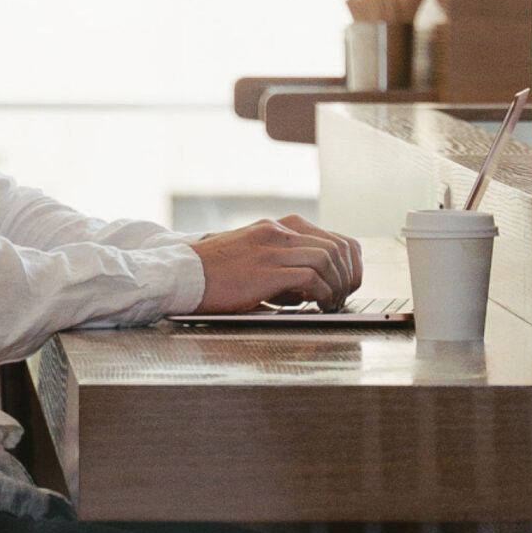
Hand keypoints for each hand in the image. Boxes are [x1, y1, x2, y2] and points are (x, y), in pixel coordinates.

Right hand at [188, 216, 364, 311]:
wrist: (182, 275)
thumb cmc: (214, 274)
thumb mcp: (254, 259)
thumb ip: (283, 266)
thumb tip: (311, 288)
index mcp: (277, 227)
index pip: (333, 237)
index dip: (349, 263)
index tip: (347, 283)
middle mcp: (278, 232)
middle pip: (336, 246)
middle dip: (348, 275)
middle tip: (343, 297)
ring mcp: (271, 249)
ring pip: (328, 258)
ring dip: (337, 285)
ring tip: (331, 303)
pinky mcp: (265, 270)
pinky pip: (310, 277)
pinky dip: (322, 293)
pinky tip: (317, 305)